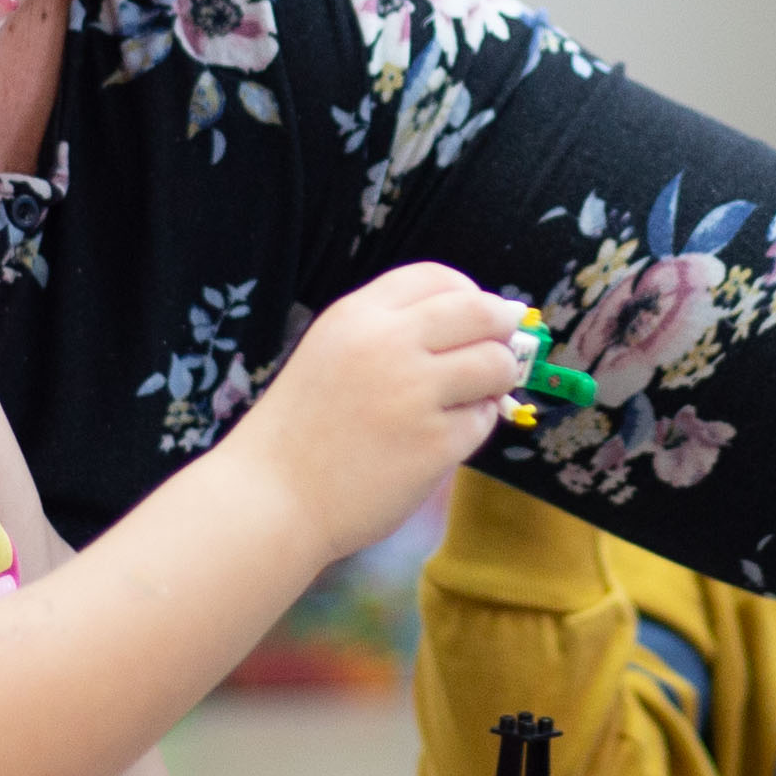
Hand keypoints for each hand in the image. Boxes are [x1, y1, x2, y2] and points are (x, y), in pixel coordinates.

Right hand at [223, 263, 529, 554]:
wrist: (271, 498)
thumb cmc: (302, 430)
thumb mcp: (331, 352)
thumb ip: (392, 332)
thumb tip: (482, 323)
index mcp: (358, 315)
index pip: (438, 277)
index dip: (471, 294)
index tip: (479, 317)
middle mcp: (388, 344)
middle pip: (481, 312)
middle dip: (503, 329)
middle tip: (504, 350)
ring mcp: (414, 393)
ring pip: (495, 364)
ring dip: (498, 380)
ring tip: (476, 398)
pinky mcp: (434, 443)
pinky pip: (483, 421)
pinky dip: (473, 428)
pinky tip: (444, 439)